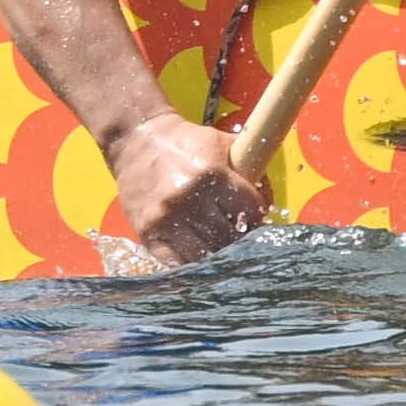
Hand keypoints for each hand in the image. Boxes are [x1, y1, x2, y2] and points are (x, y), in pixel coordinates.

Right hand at [91, 104, 260, 266]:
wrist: (136, 140)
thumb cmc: (184, 143)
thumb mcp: (221, 143)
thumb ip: (251, 167)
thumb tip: (270, 202)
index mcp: (211, 173)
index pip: (251, 211)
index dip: (258, 216)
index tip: (254, 217)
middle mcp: (188, 198)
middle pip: (231, 237)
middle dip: (240, 238)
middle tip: (239, 234)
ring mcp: (166, 219)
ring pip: (208, 255)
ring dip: (218, 253)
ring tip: (220, 245)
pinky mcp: (148, 233)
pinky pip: (178, 264)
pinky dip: (193, 265)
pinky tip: (200, 257)